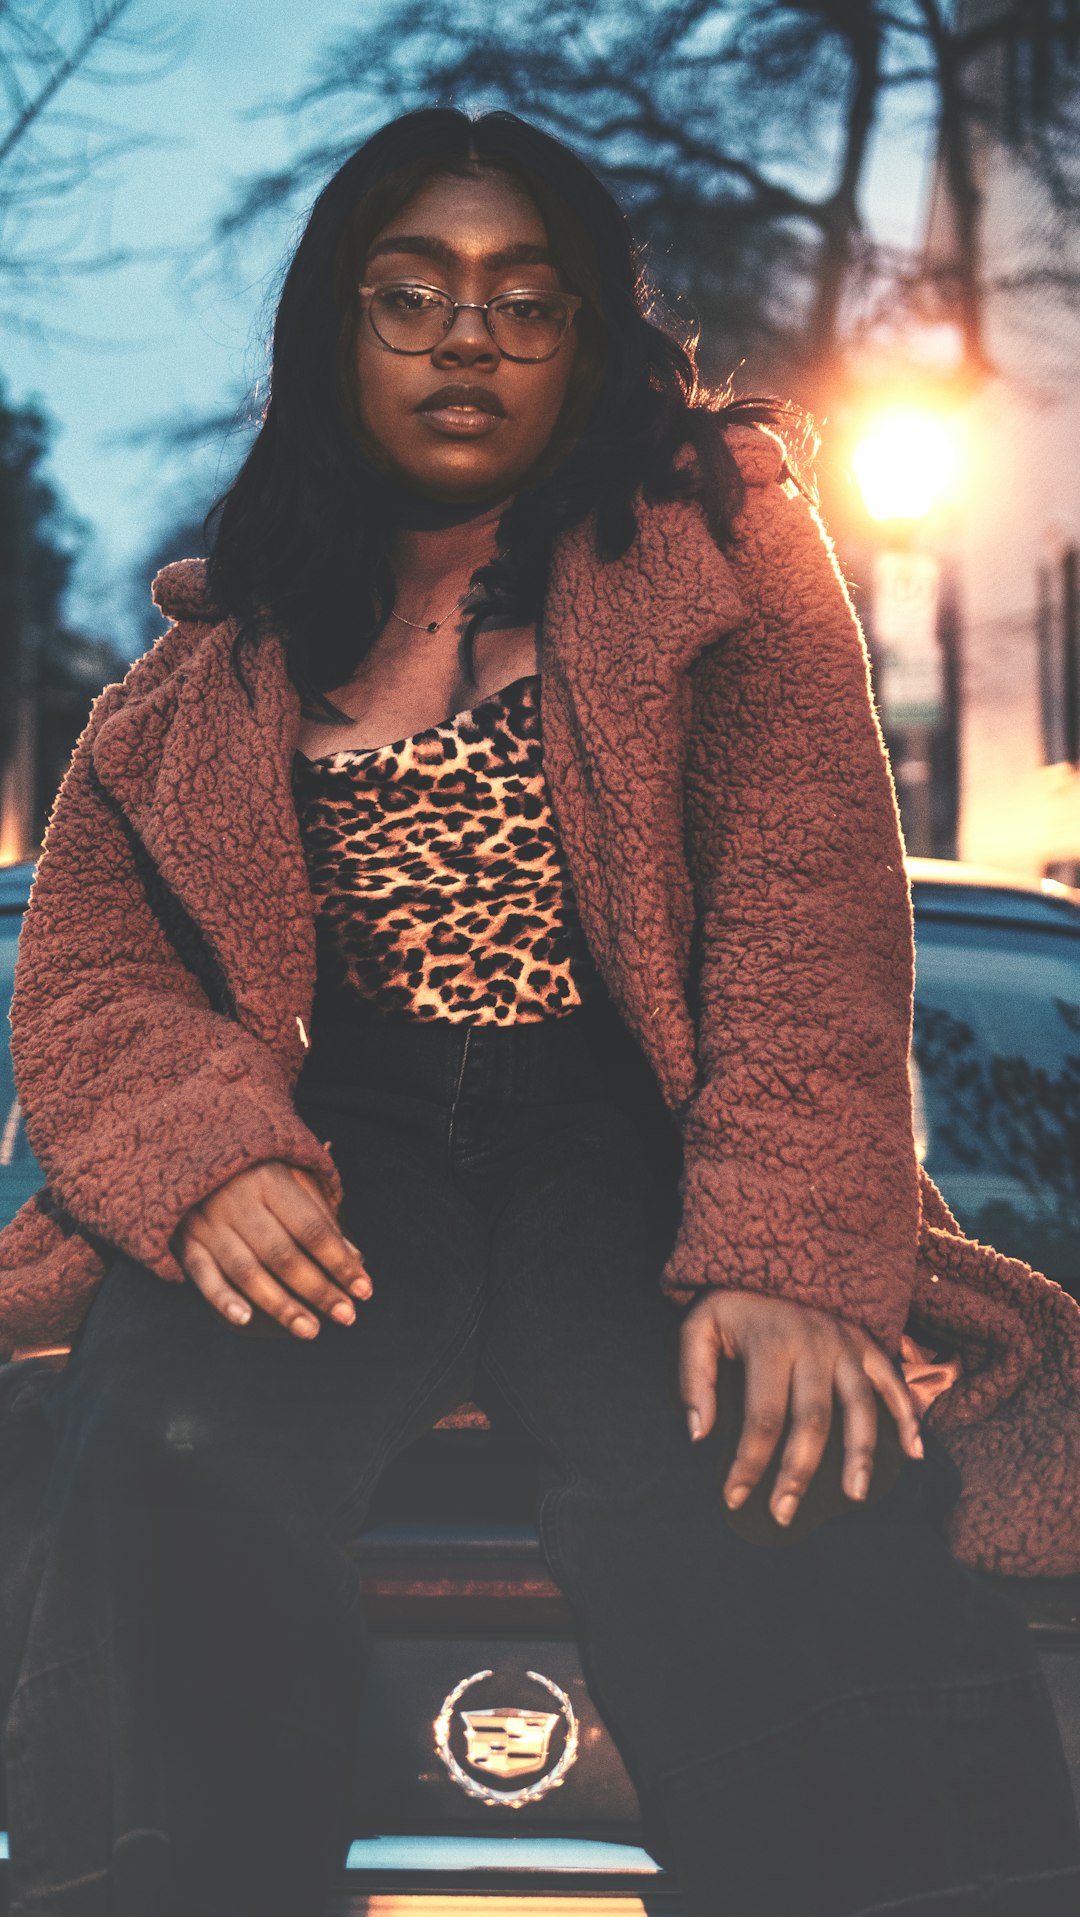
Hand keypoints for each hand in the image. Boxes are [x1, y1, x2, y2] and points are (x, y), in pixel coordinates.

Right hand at [171, 1160, 372, 1337]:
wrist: (191, 1150)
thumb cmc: (259, 1170)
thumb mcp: (294, 1177)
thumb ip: (324, 1217)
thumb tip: (356, 1260)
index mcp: (270, 1179)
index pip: (312, 1228)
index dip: (340, 1262)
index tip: (364, 1290)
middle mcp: (237, 1200)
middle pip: (282, 1255)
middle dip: (318, 1290)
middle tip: (347, 1316)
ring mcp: (208, 1222)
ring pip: (247, 1272)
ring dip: (281, 1306)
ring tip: (311, 1330)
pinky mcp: (186, 1240)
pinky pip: (202, 1275)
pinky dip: (222, 1298)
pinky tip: (246, 1319)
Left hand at [678, 1289, 923, 1526]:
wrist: (772, 1253)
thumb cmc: (732, 1305)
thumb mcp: (698, 1327)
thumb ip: (693, 1378)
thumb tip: (698, 1435)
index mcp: (771, 1343)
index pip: (762, 1418)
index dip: (749, 1463)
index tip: (734, 1498)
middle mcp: (814, 1344)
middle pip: (813, 1420)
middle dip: (799, 1473)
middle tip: (783, 1514)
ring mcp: (846, 1344)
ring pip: (860, 1407)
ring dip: (860, 1454)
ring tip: (854, 1496)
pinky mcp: (867, 1343)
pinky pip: (894, 1382)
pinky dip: (909, 1417)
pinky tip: (913, 1454)